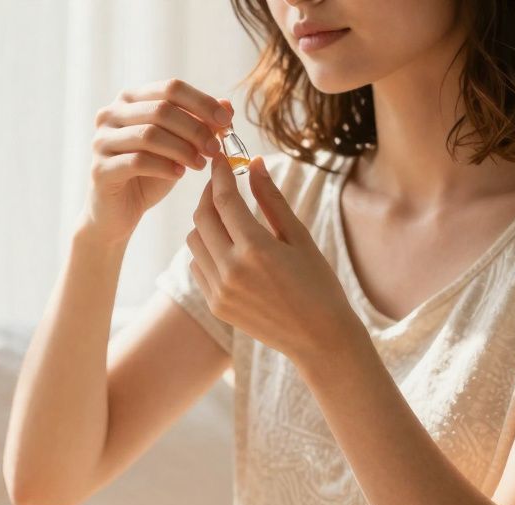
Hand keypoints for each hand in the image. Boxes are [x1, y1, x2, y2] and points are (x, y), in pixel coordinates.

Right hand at [80, 79, 231, 242]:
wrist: (119, 212)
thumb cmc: (150, 174)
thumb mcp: (179, 146)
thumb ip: (199, 124)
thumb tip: (228, 106)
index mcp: (130, 100)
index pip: (171, 88)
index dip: (202, 102)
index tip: (226, 121)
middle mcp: (110, 114)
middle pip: (161, 110)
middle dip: (195, 129)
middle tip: (215, 149)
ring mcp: (101, 141)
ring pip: (149, 135)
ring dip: (182, 149)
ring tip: (200, 164)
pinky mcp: (99, 169)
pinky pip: (137, 161)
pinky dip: (164, 167)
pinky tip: (179, 174)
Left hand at [185, 151, 362, 361]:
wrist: (319, 338)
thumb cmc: (318, 283)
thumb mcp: (298, 237)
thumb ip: (271, 199)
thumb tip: (253, 163)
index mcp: (255, 249)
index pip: (224, 199)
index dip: (220, 173)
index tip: (220, 156)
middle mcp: (231, 270)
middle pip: (202, 217)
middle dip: (208, 194)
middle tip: (221, 182)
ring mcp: (219, 290)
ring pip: (194, 241)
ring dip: (205, 222)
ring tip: (226, 214)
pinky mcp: (215, 305)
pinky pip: (198, 266)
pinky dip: (205, 249)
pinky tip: (226, 246)